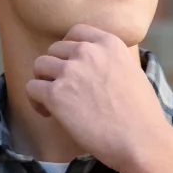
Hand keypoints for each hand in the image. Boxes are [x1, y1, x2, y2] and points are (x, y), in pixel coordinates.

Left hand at [26, 24, 169, 171]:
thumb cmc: (141, 116)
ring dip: (43, 82)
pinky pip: (32, 88)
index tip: (70, 65)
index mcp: (108, 43)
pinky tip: (48, 114)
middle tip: (64, 91)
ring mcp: (70, 72)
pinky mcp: (56, 94)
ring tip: (53, 103)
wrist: (140, 140)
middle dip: (56, 69)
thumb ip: (112, 63)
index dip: (68, 49)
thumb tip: (98, 70)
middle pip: (55, 50)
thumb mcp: (133, 73)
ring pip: (39, 66)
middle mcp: (87, 52)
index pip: (76, 33)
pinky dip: (35, 101)